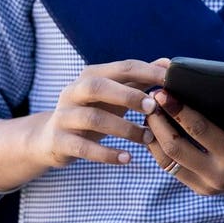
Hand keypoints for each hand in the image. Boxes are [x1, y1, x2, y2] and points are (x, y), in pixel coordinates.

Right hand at [33, 59, 165, 167]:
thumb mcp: (115, 94)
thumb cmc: (94, 110)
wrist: (50, 139)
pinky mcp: (58, 141)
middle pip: (99, 87)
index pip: (122, 67)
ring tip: (148, 138)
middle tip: (154, 107)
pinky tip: (127, 158)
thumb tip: (169, 64)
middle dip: (129, 96)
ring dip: (124, 129)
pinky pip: (83, 148)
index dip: (148, 72)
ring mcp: (63, 116)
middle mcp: (73, 91)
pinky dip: (107, 154)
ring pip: (93, 119)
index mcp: (91, 75)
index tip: (172, 81)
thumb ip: (140, 79)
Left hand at [145, 88, 223, 196]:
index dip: (179, 111)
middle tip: (150, 100)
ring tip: (148, 114)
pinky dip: (159, 149)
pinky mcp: (199, 188)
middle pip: (175, 147)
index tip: (164, 93)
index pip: (199, 130)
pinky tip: (155, 132)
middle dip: (158, 122)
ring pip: (167, 161)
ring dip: (153, 137)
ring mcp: (205, 184)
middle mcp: (216, 174)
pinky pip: (171, 168)